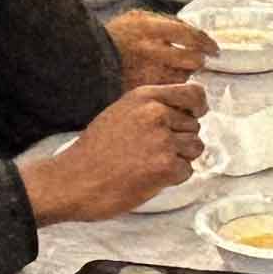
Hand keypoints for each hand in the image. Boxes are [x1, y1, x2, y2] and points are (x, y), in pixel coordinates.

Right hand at [23, 81, 204, 224]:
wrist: (74, 180)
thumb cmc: (93, 152)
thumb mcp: (120, 113)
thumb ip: (150, 109)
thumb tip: (181, 112)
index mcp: (145, 97)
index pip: (193, 93)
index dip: (198, 107)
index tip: (196, 115)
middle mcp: (156, 113)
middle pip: (194, 126)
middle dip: (180, 140)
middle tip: (152, 152)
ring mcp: (162, 140)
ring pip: (195, 148)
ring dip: (179, 159)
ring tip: (150, 164)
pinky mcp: (165, 166)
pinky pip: (187, 171)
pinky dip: (172, 178)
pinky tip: (149, 177)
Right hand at [106, 9, 213, 89]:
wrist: (86, 61)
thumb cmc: (115, 38)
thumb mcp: (137, 18)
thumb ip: (165, 23)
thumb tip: (195, 34)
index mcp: (149, 28)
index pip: (190, 36)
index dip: (206, 43)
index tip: (214, 49)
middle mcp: (149, 50)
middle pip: (190, 60)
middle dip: (198, 62)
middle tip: (199, 63)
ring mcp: (145, 73)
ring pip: (181, 80)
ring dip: (186, 78)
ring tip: (179, 76)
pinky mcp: (141, 91)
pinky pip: (167, 95)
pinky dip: (173, 93)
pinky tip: (168, 91)